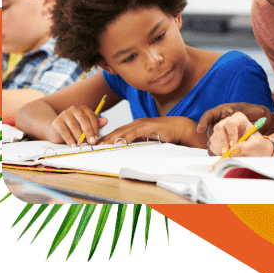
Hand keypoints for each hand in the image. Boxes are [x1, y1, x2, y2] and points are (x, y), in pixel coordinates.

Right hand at [48, 105, 108, 147]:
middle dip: (89, 132)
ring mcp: (64, 114)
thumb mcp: (86, 126)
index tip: (97, 138)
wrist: (57, 130)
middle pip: (83, 120)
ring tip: (83, 145)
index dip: (95, 128)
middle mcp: (74, 109)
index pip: (92, 117)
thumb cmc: (75, 128)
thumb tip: (106, 121)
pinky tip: (73, 146)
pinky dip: (70, 140)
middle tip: (92, 142)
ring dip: (79, 137)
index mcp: (83, 109)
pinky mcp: (57, 122)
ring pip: (74, 126)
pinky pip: (64, 132)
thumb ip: (96, 124)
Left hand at [93, 116, 207, 148]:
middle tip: (93, 145)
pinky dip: (124, 138)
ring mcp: (141, 124)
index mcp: (136, 126)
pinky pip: (133, 133)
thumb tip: (130, 149)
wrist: (180, 128)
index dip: (107, 137)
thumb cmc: (166, 134)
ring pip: (122, 131)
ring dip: (111, 138)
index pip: (118, 132)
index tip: (97, 144)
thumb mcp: (149, 138)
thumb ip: (140, 142)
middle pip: (117, 131)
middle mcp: (136, 123)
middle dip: (105, 137)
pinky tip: (118, 142)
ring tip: (101, 145)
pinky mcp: (147, 127)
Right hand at [207, 112, 272, 156]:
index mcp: (239, 119)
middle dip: (222, 141)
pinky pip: (212, 146)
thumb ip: (246, 147)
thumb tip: (232, 150)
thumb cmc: (257, 145)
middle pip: (218, 127)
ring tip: (231, 154)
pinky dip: (218, 152)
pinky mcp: (217, 140)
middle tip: (228, 152)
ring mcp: (221, 131)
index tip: (233, 145)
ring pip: (214, 138)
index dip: (230, 134)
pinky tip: (227, 155)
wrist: (255, 151)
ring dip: (221, 148)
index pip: (230, 122)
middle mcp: (228, 122)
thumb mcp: (256, 145)